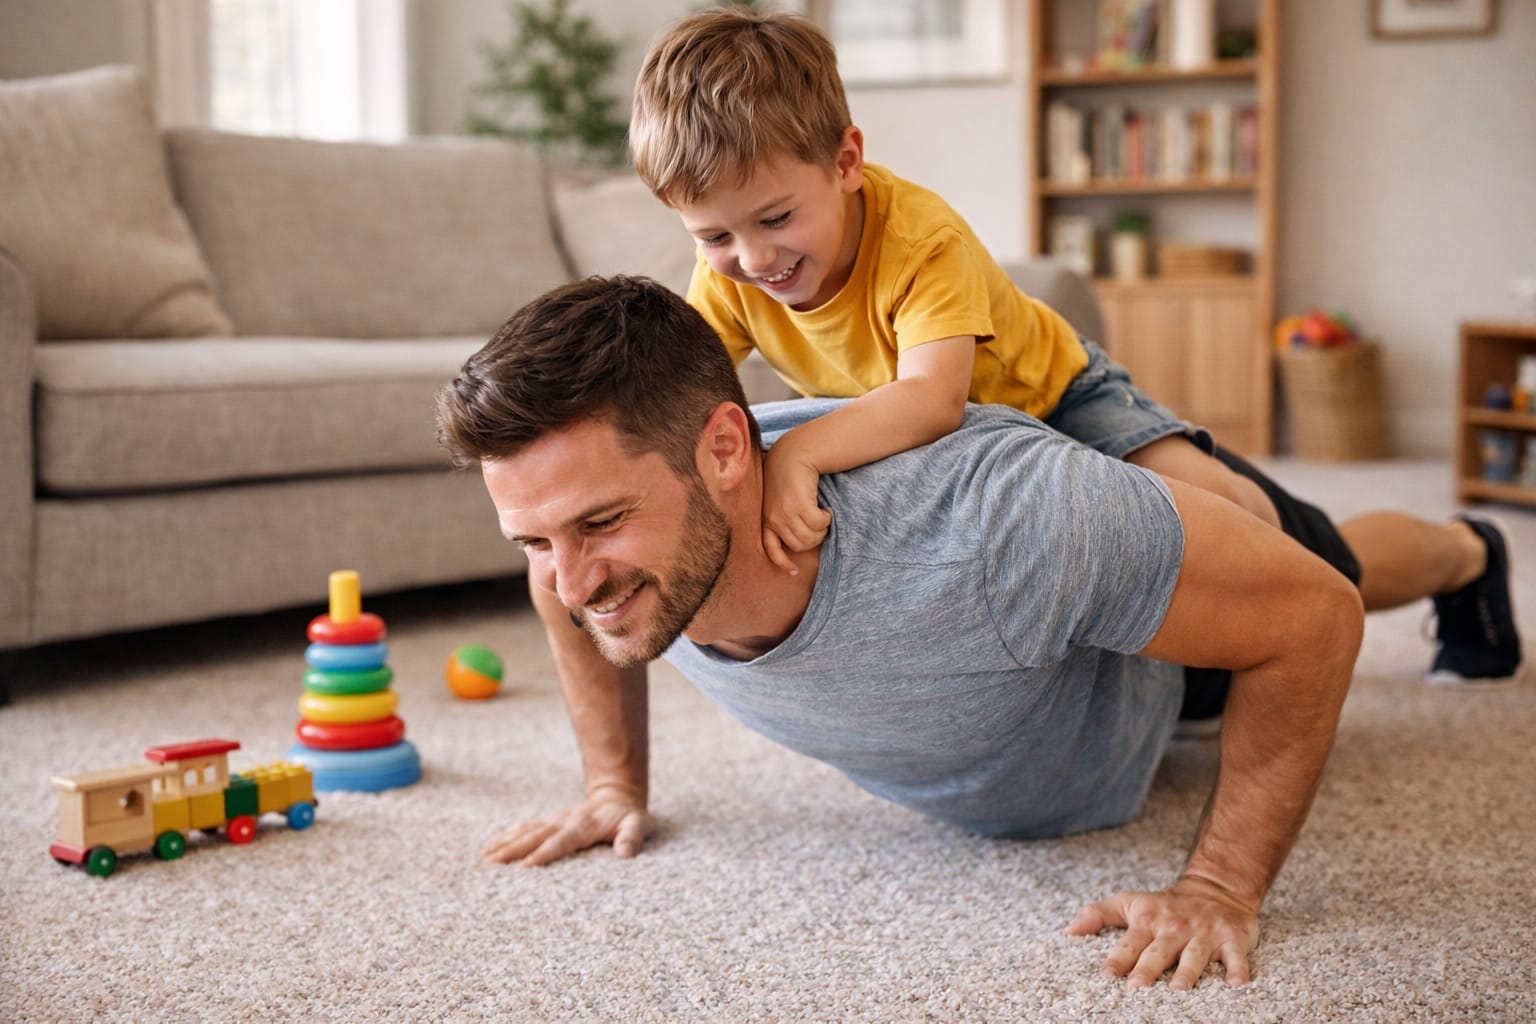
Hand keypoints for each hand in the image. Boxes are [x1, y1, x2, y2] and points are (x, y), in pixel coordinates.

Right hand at [480, 790, 652, 866]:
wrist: (619, 794)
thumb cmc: (630, 816)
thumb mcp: (639, 824)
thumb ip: (633, 837)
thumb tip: (625, 853)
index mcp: (584, 827)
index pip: (560, 842)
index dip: (542, 854)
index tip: (523, 867)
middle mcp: (565, 822)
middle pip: (535, 837)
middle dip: (513, 849)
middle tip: (491, 863)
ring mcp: (555, 821)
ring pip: (526, 831)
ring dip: (505, 842)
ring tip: (484, 856)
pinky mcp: (550, 822)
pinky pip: (526, 828)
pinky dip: (508, 835)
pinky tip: (491, 845)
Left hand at [762, 446, 830, 573]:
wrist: (793, 454)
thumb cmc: (788, 478)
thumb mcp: (778, 501)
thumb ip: (783, 518)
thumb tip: (800, 540)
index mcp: (766, 520)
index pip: (771, 549)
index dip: (783, 563)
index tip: (794, 572)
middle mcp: (773, 519)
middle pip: (800, 545)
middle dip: (813, 539)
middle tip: (819, 525)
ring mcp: (785, 512)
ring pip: (810, 537)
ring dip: (821, 529)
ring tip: (822, 516)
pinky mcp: (799, 505)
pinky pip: (819, 524)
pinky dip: (826, 519)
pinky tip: (825, 510)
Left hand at [1064, 877, 1259, 988]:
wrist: (1215, 888)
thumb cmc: (1165, 904)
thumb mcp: (1130, 902)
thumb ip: (1098, 915)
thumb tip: (1067, 931)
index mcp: (1148, 922)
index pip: (1129, 943)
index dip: (1117, 959)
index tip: (1106, 975)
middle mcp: (1174, 928)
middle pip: (1159, 951)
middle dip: (1147, 969)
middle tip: (1136, 988)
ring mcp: (1203, 933)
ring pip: (1194, 955)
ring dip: (1187, 971)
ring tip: (1178, 988)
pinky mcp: (1231, 938)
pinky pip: (1235, 955)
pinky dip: (1237, 969)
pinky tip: (1236, 984)